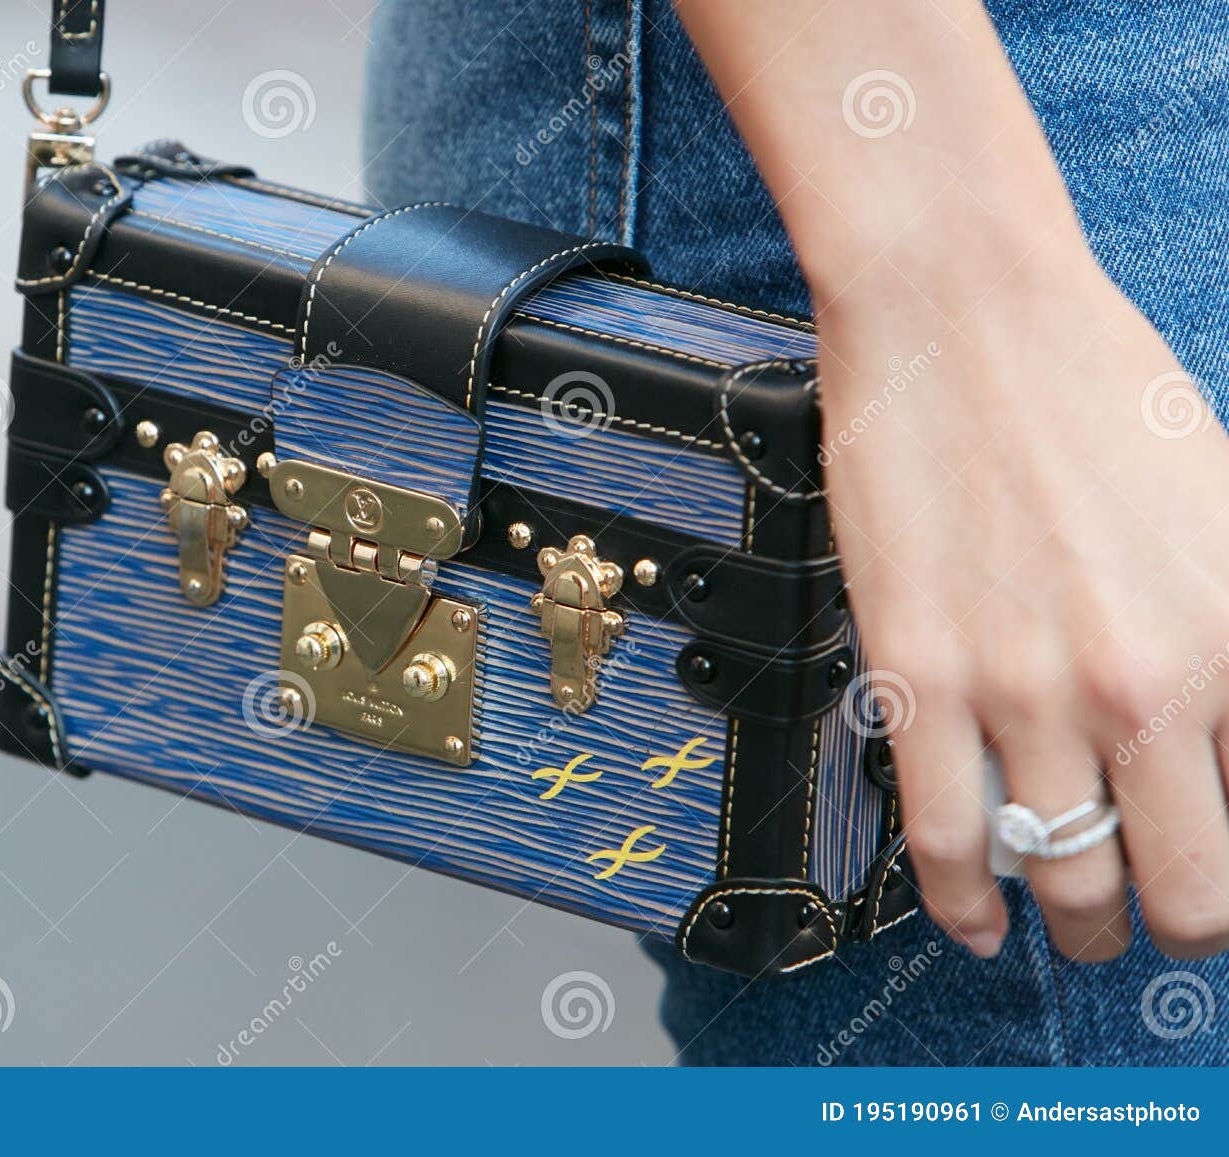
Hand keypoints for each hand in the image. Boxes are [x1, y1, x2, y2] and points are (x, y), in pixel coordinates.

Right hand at [816, 243, 1228, 960]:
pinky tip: (980, 921)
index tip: (1227, 871)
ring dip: (1083, 924)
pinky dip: (967, 907)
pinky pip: (948, 844)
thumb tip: (1224, 738)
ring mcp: (1024, 691)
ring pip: (1067, 882)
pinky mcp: (918, 681)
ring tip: (1079, 918)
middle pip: (1190, 891)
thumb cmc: (1095, 387)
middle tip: (1169, 915)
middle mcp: (1146, 684)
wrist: (961, 312)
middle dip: (1186, 925)